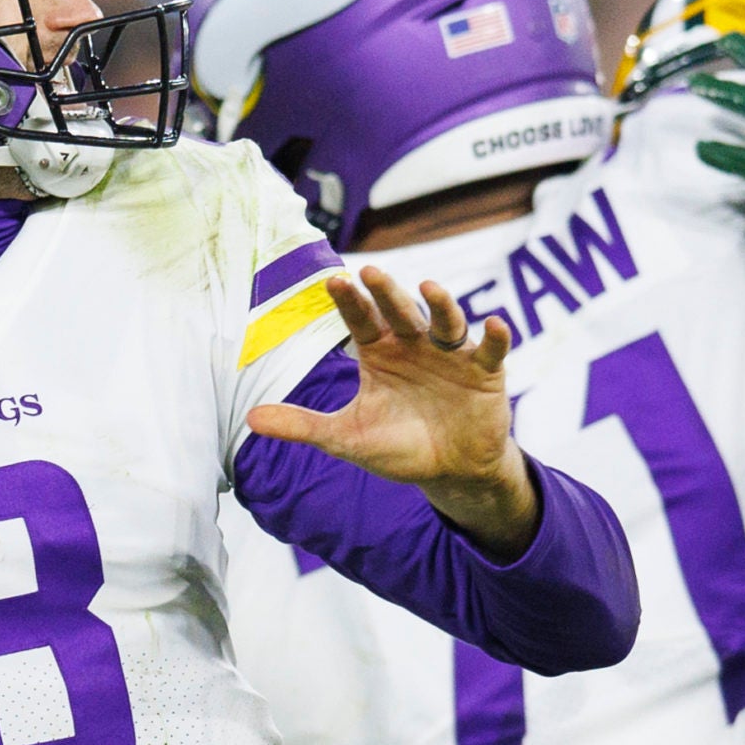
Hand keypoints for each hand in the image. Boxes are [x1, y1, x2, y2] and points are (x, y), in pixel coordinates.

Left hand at [248, 268, 537, 556]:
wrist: (448, 471)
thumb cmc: (397, 446)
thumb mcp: (346, 437)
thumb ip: (303, 425)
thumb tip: (250, 419)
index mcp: (380, 352)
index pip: (361, 320)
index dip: (349, 302)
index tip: (334, 281)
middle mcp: (414, 345)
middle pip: (400, 312)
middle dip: (388, 293)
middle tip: (372, 273)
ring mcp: (451, 355)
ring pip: (446, 322)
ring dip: (441, 305)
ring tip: (429, 288)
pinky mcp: (485, 372)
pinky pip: (492, 350)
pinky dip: (495, 338)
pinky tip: (493, 324)